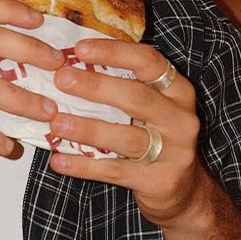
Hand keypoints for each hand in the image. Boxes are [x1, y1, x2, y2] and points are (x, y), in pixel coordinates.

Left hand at [46, 38, 201, 226]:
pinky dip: (84, 166)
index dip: (114, 52)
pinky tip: (58, 160)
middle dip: (96, 86)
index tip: (80, 48)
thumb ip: (124, 85)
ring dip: (87, 128)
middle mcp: (180, 119)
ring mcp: (174, 152)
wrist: (184, 191)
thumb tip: (71, 62)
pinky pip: (115, 171)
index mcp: (178, 91)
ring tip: (56, 123)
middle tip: (61, 79)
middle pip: (137, 97)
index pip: (149, 62)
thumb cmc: (157, 138)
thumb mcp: (152, 107)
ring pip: (125, 137)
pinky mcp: (159, 181)